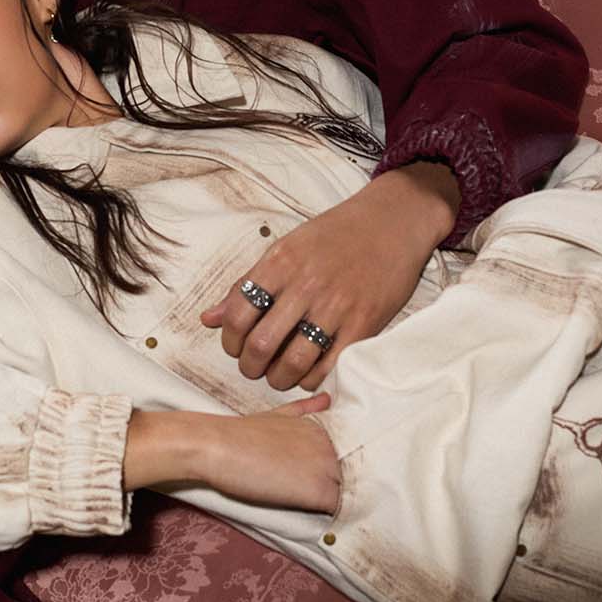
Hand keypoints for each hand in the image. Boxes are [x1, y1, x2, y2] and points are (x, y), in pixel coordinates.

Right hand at [126, 394, 339, 513]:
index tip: (309, 475)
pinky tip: (307, 511)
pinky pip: (335, 508)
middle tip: (307, 492)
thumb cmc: (240, 433)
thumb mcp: (277, 414)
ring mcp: (327, 466)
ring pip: (344, 491)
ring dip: (331, 499)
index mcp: (322, 426)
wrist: (220, 446)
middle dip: (333, 484)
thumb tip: (326, 399)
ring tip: (307, 503)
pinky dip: (326, 514)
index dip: (327, 468)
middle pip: (346, 473)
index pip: (341, 453)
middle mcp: (330, 443)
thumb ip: (305, 409)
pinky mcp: (319, 490)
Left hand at [200, 162, 459, 391]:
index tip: (234, 346)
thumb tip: (208, 318)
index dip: (229, 339)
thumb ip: (248, 282)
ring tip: (278, 375)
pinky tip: (308, 372)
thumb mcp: (287, 247)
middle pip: (261, 344)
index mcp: (281, 261)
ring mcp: (337, 306)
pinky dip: (312, 379)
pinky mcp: (365, 324)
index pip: (238, 312)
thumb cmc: (336, 234)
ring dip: (278, 379)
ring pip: (293, 363)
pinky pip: (329, 367)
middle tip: (254, 367)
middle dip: (250, 366)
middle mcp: (306, 284)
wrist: (393, 222)